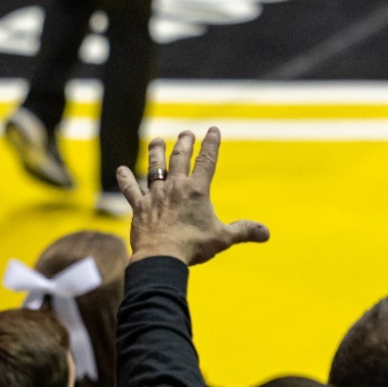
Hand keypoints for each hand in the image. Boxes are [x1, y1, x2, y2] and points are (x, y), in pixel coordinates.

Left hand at [119, 129, 268, 265]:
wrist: (161, 256)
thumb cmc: (193, 247)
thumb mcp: (223, 238)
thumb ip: (244, 231)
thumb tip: (266, 233)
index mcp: (196, 190)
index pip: (207, 161)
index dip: (211, 144)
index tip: (213, 130)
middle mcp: (175, 187)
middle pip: (180, 159)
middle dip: (184, 144)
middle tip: (186, 133)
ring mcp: (155, 195)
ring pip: (154, 168)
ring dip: (155, 153)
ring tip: (156, 141)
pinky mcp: (140, 207)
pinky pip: (130, 190)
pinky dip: (125, 179)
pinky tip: (120, 170)